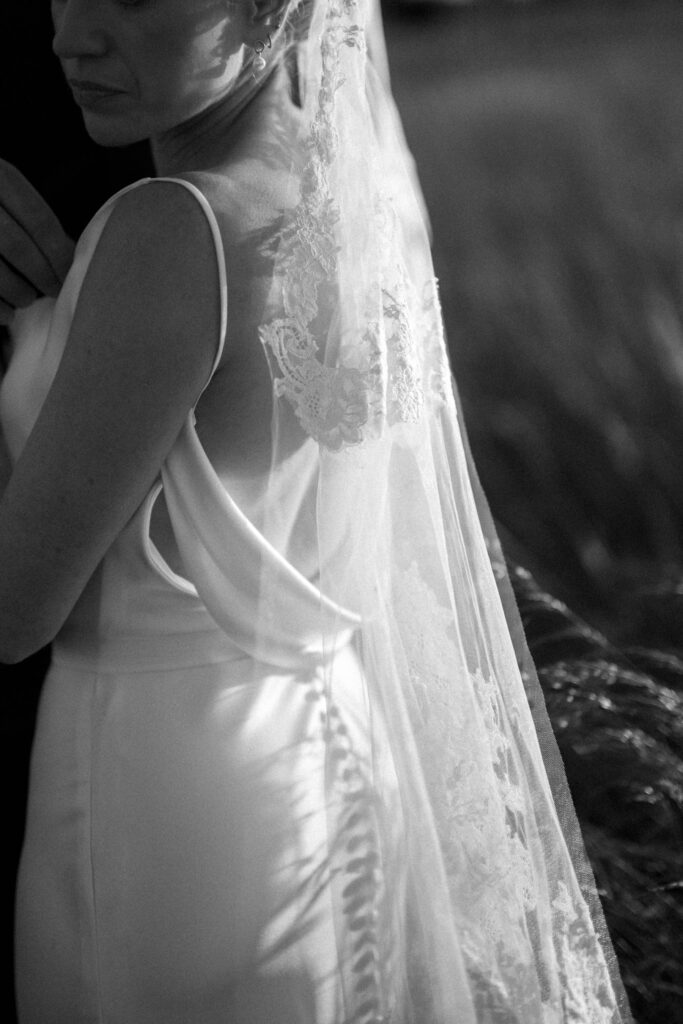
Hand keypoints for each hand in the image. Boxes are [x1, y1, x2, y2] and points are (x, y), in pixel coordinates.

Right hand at [0, 159, 73, 325]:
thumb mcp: (6, 194)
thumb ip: (34, 220)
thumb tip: (71, 254)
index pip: (39, 221)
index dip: (60, 255)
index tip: (70, 275)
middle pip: (16, 246)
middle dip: (41, 276)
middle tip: (53, 291)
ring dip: (17, 292)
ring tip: (26, 298)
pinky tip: (6, 313)